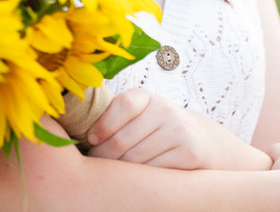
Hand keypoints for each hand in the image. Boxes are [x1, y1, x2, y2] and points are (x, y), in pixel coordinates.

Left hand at [86, 88, 271, 170]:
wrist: (204, 141)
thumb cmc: (158, 130)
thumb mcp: (141, 116)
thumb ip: (115, 119)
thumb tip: (75, 135)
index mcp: (147, 97)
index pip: (122, 105)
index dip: (103, 125)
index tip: (91, 141)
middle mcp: (164, 110)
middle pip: (122, 140)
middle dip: (103, 158)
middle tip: (94, 168)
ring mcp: (179, 130)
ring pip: (135, 161)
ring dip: (118, 173)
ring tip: (111, 176)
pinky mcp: (189, 153)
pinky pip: (154, 172)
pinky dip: (140, 181)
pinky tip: (135, 182)